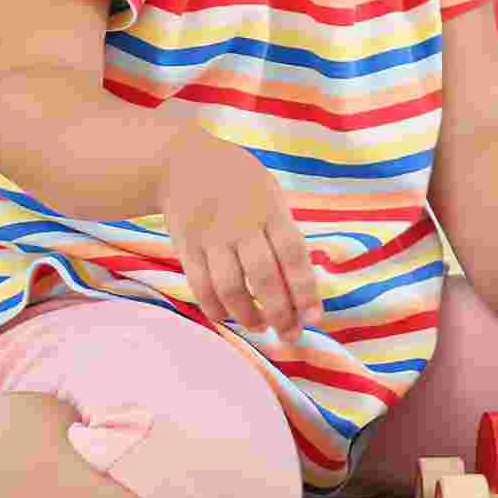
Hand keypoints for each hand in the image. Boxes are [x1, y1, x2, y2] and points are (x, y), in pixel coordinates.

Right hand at [157, 134, 322, 342]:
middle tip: (291, 336)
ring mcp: (211, 237)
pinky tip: (231, 317)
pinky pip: (201, 286)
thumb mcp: (269, 193)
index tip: (316, 317)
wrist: (181, 161)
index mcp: (270, 209)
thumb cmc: (238, 181)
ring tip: (262, 327)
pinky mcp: (185, 247)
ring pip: (230, 287)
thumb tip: (305, 278)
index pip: (293, 255)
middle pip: (263, 277)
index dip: (306, 289)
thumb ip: (283, 231)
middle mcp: (241, 224)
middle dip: (281, 312)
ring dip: (248, 315)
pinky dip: (217, 308)